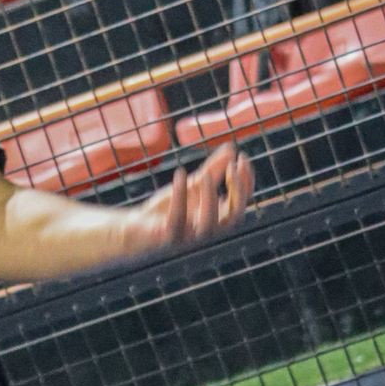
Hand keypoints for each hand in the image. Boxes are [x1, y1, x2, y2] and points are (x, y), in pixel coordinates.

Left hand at [124, 144, 252, 253]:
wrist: (138, 228)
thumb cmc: (168, 208)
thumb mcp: (193, 185)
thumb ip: (213, 170)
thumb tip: (231, 148)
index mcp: (217, 219)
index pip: (241, 202)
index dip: (246, 181)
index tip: (242, 157)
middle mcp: (208, 230)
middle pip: (233, 216)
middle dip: (237, 191)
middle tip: (232, 166)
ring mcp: (190, 236)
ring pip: (208, 223)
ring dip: (210, 198)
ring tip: (206, 175)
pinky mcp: (169, 237)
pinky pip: (177, 219)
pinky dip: (179, 196)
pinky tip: (180, 173)